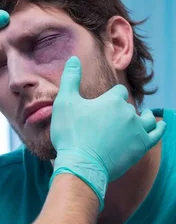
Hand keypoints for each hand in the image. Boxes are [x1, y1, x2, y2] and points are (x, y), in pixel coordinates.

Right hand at [50, 56, 165, 209]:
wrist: (81, 165)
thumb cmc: (71, 134)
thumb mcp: (64, 103)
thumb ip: (70, 79)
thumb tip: (74, 59)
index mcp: (112, 100)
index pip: (118, 92)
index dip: (112, 97)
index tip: (104, 105)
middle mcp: (128, 113)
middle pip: (130, 107)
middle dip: (123, 110)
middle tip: (112, 120)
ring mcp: (137, 130)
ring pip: (147, 119)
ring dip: (145, 117)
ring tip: (143, 118)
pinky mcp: (141, 147)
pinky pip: (157, 134)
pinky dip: (159, 129)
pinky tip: (160, 126)